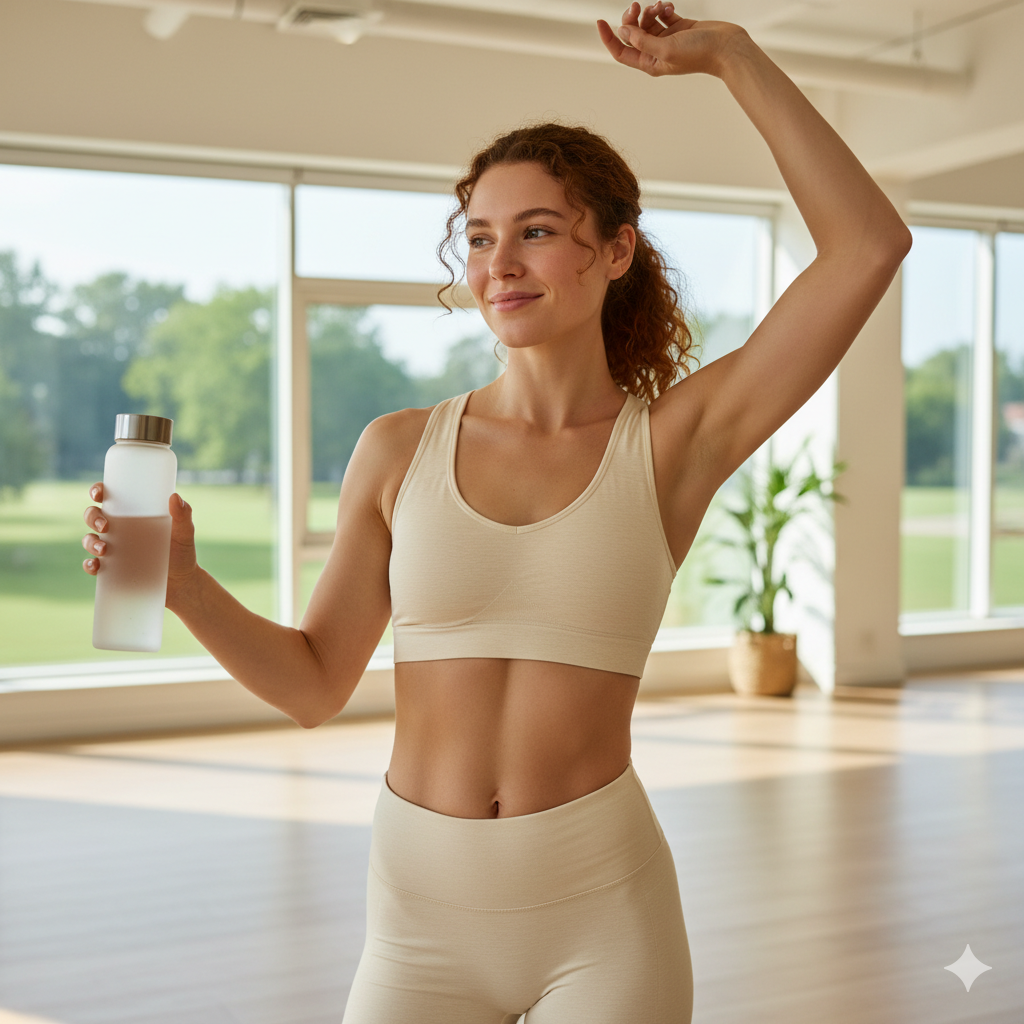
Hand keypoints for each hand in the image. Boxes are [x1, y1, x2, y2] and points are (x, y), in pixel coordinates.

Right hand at [82, 484, 199, 604]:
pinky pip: (93, 565)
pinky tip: (95, 566)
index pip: (110, 497)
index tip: (99, 493)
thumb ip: (183, 516)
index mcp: (133, 514)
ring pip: (90, 539)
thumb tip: (174, 496)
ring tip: (104, 550)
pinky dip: (89, 565)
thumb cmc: (181, 553)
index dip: (99, 491)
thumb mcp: (184, 533)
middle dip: (93, 518)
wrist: (181, 584)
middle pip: (93, 516)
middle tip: (105, 526)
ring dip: (90, 542)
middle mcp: (118, 529)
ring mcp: (112, 549)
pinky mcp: (111, 569)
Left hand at [597, 2, 745, 78]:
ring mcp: (667, 39)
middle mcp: (656, 52)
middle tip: (636, 6)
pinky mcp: (679, 27)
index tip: (600, 21)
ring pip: (646, 21)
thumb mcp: (666, 49)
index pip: (621, 52)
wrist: (726, 47)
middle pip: (632, 33)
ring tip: (660, 6)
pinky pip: (662, 15)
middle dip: (631, 18)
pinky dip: (662, 8)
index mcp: (650, 63)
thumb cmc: (699, 53)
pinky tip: (669, 6)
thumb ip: (642, 41)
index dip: (608, 38)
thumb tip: (623, 32)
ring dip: (649, 10)